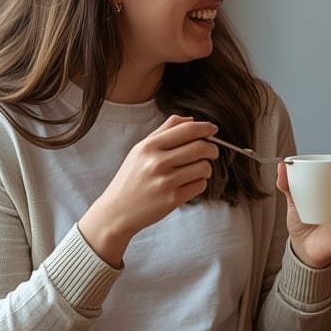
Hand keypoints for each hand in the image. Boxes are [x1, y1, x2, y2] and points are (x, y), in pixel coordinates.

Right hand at [79, 115, 216, 264]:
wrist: (117, 210)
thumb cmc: (131, 177)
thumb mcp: (140, 149)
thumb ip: (164, 131)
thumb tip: (192, 120)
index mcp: (149, 146)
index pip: (187, 130)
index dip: (206, 128)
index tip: (213, 130)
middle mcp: (157, 162)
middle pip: (200, 147)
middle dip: (212, 149)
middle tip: (212, 152)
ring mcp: (165, 182)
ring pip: (204, 167)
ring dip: (207, 167)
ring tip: (198, 170)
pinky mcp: (173, 199)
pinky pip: (200, 185)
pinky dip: (200, 183)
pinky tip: (190, 183)